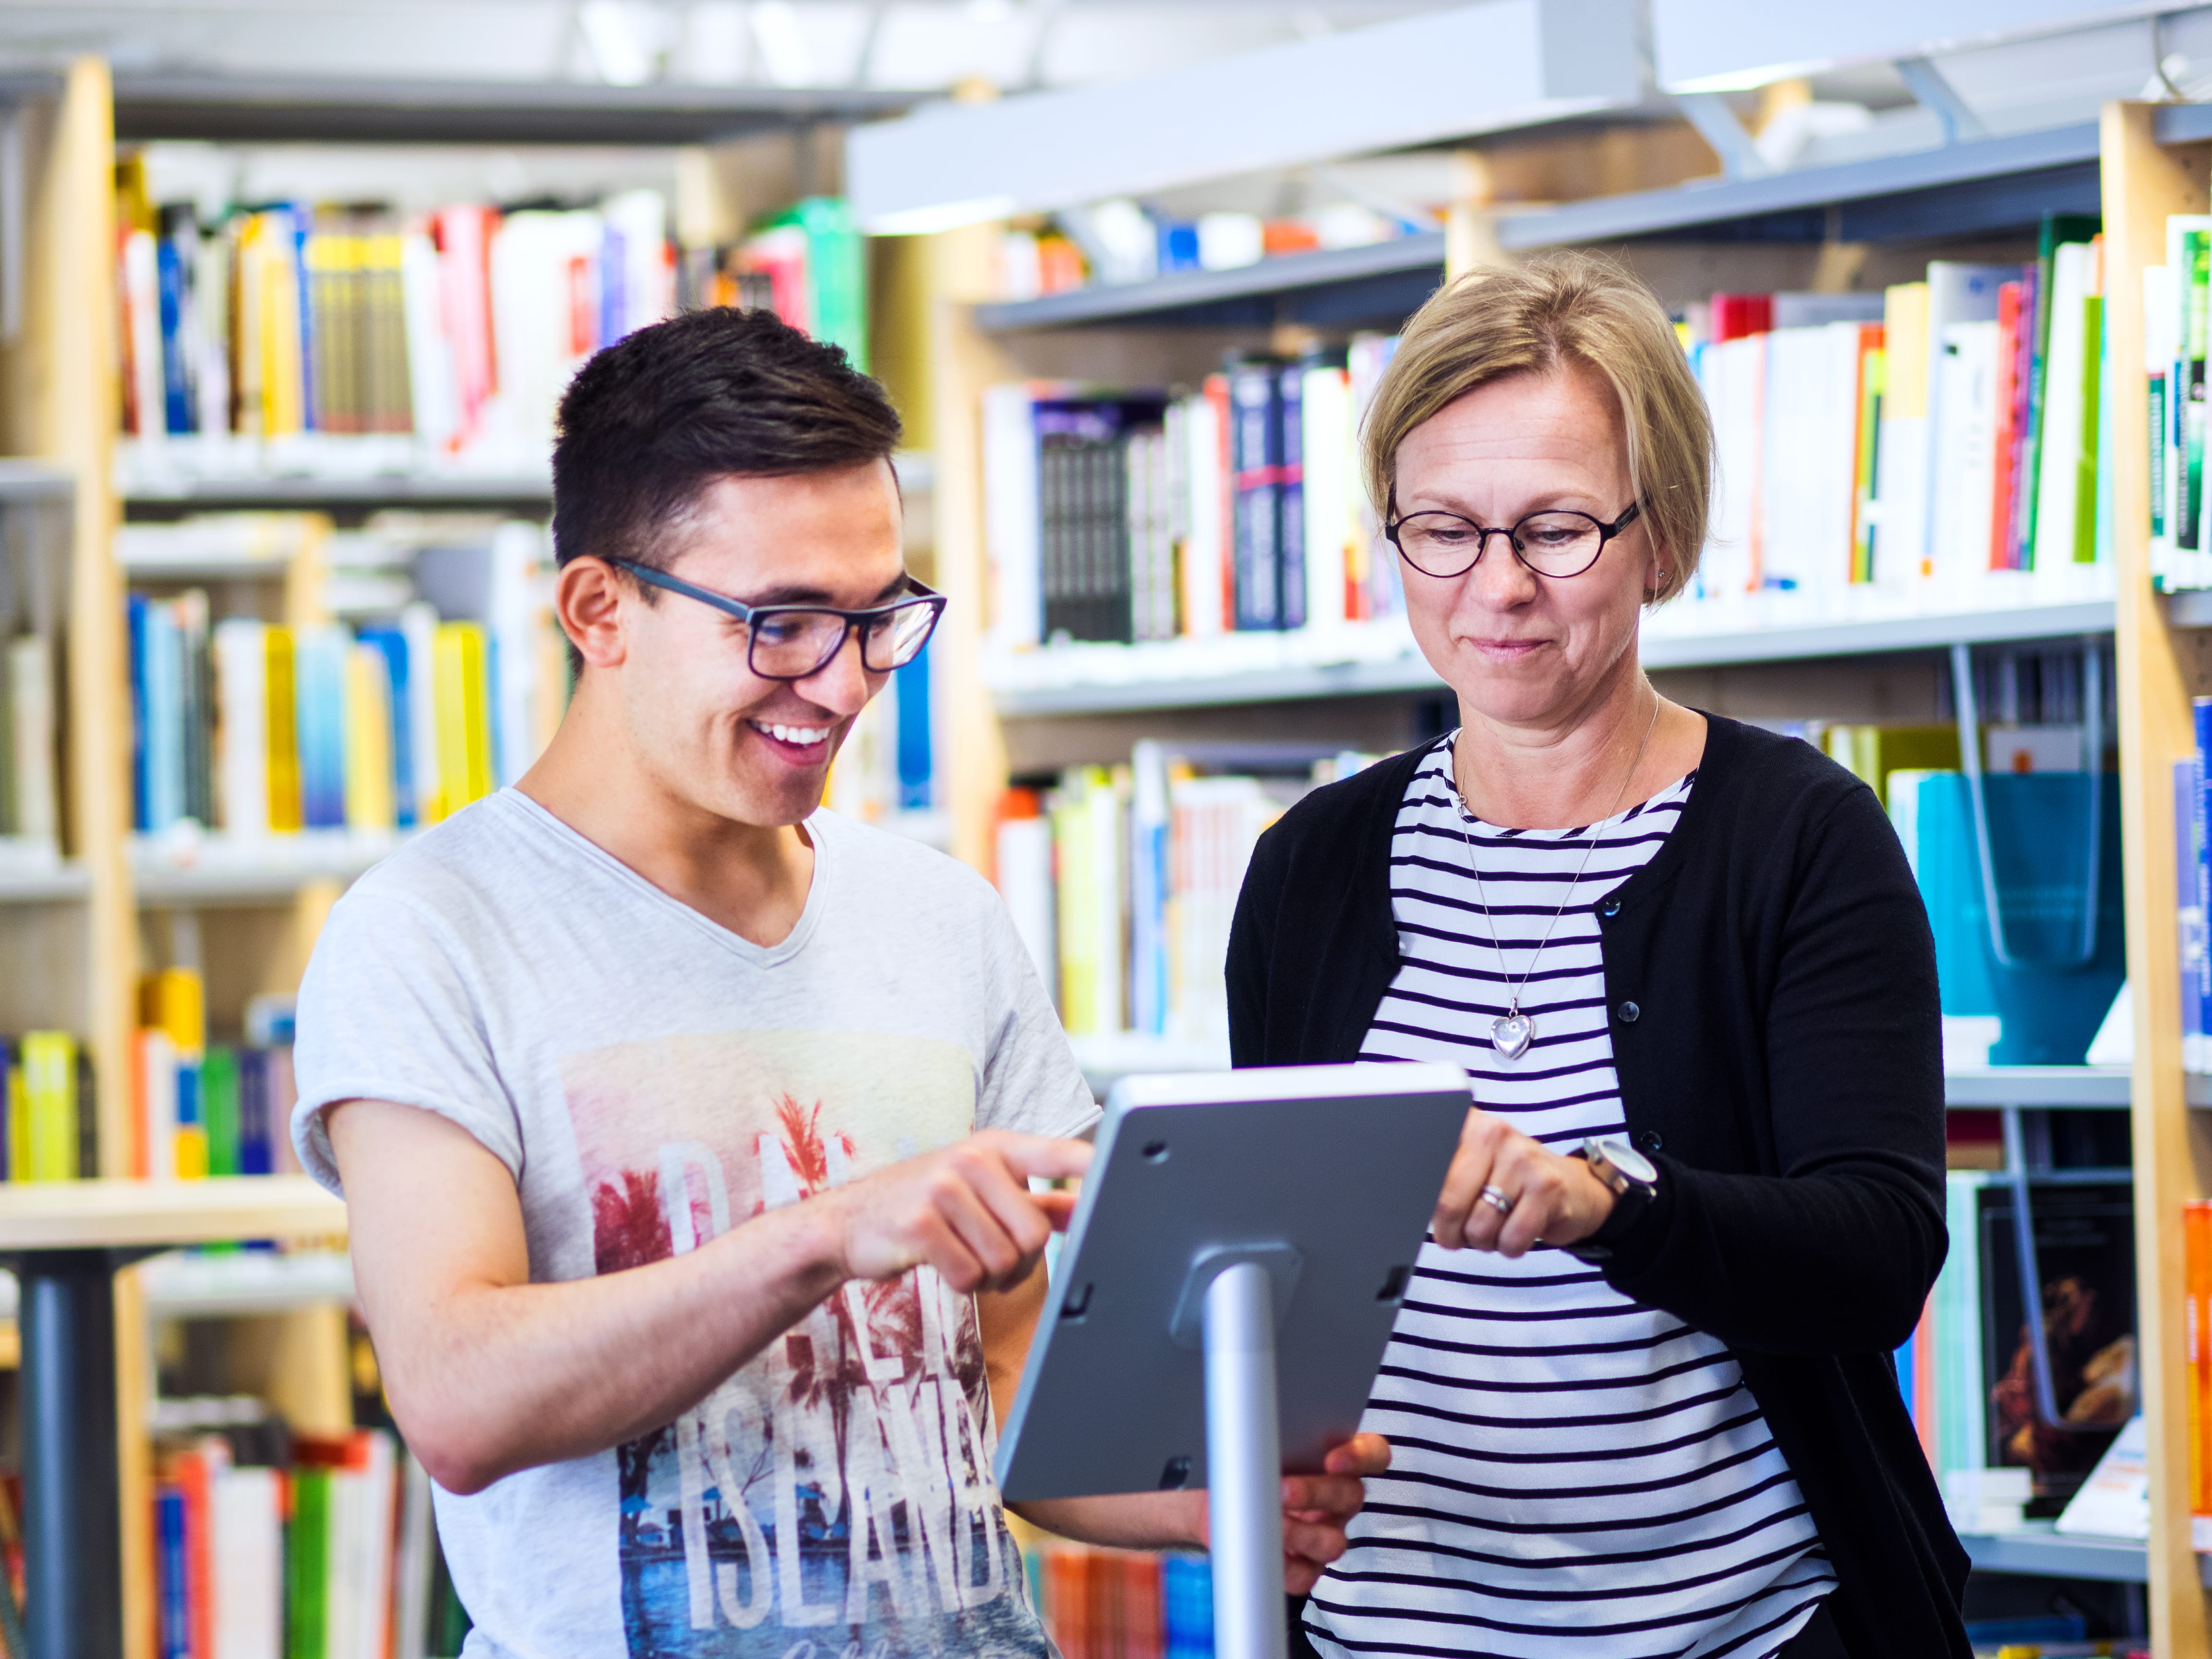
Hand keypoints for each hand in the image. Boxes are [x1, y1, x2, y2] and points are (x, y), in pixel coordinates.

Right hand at [822, 1130, 1090, 1292]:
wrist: (847, 1223)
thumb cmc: (923, 1208)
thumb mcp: (978, 1191)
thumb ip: (1034, 1200)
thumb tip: (1087, 1207)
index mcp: (995, 1147)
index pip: (1057, 1153)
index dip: (1090, 1168)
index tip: (1125, 1177)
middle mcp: (972, 1158)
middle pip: (1034, 1233)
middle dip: (1021, 1263)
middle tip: (994, 1262)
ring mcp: (943, 1188)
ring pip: (1004, 1259)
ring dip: (989, 1277)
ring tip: (964, 1259)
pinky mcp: (920, 1224)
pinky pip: (969, 1274)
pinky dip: (963, 1284)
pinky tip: (944, 1266)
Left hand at [1172, 1431, 1388, 1594]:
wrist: (1216, 1501)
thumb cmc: (1242, 1463)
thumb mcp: (1254, 1440)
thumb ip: (1267, 1430)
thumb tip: (1258, 1423)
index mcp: (1338, 1461)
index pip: (1373, 1453)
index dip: (1362, 1456)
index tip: (1333, 1458)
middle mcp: (1339, 1499)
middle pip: (1350, 1496)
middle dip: (1316, 1493)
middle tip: (1283, 1489)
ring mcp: (1326, 1535)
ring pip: (1334, 1542)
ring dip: (1302, 1534)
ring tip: (1271, 1523)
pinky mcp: (1305, 1569)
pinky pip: (1305, 1576)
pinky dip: (1285, 1567)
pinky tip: (1266, 1551)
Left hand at [1432, 1108, 1614, 1255]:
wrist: (1572, 1187)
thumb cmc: (1509, 1181)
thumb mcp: (1472, 1166)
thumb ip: (1441, 1178)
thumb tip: (1404, 1205)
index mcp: (1467, 1125)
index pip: (1426, 1170)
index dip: (1423, 1204)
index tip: (1428, 1215)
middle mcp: (1493, 1133)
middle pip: (1448, 1204)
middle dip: (1450, 1233)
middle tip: (1456, 1236)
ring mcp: (1522, 1158)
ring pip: (1480, 1227)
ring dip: (1482, 1242)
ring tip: (1493, 1228)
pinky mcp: (1547, 1187)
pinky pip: (1511, 1239)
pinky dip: (1509, 1248)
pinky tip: (1515, 1232)